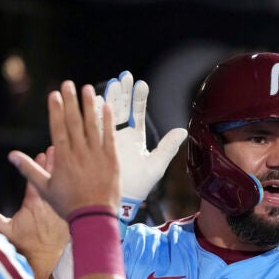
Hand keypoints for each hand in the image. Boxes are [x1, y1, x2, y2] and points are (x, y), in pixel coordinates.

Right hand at [0, 148, 67, 278]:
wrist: (46, 258)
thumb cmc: (26, 244)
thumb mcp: (7, 232)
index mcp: (34, 204)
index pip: (36, 181)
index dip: (39, 167)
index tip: (42, 154)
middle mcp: (49, 204)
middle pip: (53, 178)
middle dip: (54, 163)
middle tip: (56, 148)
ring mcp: (60, 207)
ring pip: (64, 184)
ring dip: (65, 169)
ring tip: (68, 155)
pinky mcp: (68, 212)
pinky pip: (73, 194)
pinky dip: (75, 182)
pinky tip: (78, 172)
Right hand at [9, 80, 119, 217]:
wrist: (94, 217)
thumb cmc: (68, 205)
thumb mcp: (44, 188)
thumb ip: (29, 169)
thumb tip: (11, 155)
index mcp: (63, 158)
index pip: (58, 128)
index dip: (56, 110)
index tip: (54, 95)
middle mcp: (79, 153)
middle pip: (74, 122)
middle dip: (70, 101)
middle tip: (68, 84)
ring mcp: (97, 155)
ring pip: (92, 125)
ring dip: (88, 105)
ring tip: (86, 89)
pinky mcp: (112, 159)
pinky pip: (109, 136)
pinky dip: (107, 121)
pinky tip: (105, 106)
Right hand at [104, 71, 186, 219]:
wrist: (120, 201)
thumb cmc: (138, 186)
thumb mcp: (156, 165)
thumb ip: (168, 146)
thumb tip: (183, 130)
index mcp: (133, 138)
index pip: (136, 113)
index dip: (137, 99)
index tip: (140, 84)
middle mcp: (121, 136)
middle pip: (120, 109)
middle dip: (121, 92)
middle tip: (123, 76)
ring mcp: (107, 139)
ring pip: (106, 114)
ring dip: (108, 99)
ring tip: (111, 83)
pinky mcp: (97, 146)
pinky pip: (95, 127)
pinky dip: (95, 114)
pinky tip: (95, 100)